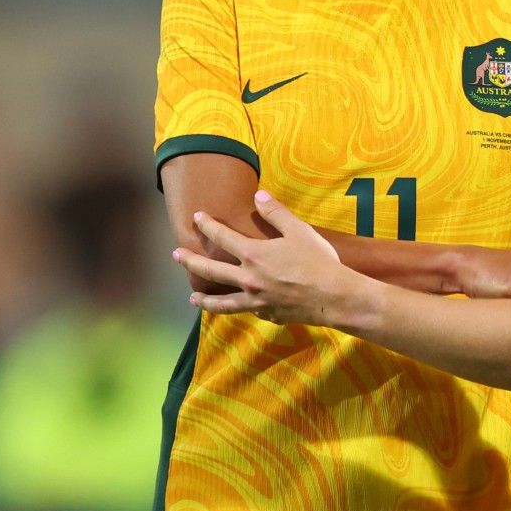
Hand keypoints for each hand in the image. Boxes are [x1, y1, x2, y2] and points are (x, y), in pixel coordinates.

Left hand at [176, 192, 358, 326]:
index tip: (196, 218)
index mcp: (253, 255)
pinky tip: (236, 306)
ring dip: (205, 299)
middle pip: (211, 270)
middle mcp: (248, 279)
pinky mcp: (268, 314)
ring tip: (193, 298)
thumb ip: (276, 213)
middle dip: (191, 261)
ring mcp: (256, 300)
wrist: (334, 297)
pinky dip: (239, 307)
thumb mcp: (298, 231)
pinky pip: (248, 310)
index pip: (222, 237)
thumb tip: (259, 196)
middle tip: (176, 256)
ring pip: (223, 302)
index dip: (207, 225)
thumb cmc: (318, 261)